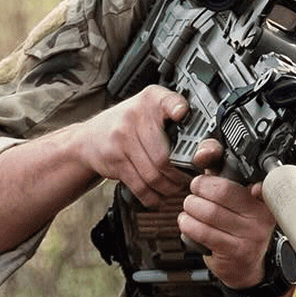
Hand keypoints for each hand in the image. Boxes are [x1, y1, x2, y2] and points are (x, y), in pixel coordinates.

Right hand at [66, 87, 193, 208]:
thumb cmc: (127, 125)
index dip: (176, 107)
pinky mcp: (114, 161)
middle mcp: (135, 117)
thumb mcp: (149, 109)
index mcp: (151, 100)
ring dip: (169, 187)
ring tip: (175, 186)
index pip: (167, 100)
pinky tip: (159, 194)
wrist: (89, 138)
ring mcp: (122, 140)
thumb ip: (176, 117)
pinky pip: (140, 186)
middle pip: (165, 155)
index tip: (182, 113)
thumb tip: (207, 143)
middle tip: (189, 178)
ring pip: (154, 174)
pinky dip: (153, 196)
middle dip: (181, 173)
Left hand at [177, 156, 277, 289]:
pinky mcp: (236, 251)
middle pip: (220, 191)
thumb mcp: (232, 195)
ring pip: (207, 212)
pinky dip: (188, 226)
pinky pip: (202, 232)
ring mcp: (251, 234)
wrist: (245, 266)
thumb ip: (218, 169)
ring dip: (190, 209)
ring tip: (191, 210)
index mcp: (263, 195)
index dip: (219, 164)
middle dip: (198, 189)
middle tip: (195, 192)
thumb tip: (204, 152)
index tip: (204, 163)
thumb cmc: (236, 225)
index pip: (245, 171)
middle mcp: (261, 213)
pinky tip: (189, 224)